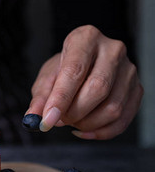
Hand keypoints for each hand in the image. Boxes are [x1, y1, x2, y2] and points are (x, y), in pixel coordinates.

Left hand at [27, 25, 142, 139]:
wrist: (86, 65)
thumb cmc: (63, 69)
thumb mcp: (47, 78)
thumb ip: (40, 98)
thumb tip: (34, 118)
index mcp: (86, 39)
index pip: (75, 70)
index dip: (60, 98)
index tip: (48, 119)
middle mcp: (112, 50)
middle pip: (98, 88)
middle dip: (74, 112)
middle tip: (59, 120)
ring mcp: (129, 69)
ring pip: (113, 107)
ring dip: (87, 123)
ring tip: (71, 121)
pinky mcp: (137, 88)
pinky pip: (123, 120)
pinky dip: (101, 132)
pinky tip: (84, 130)